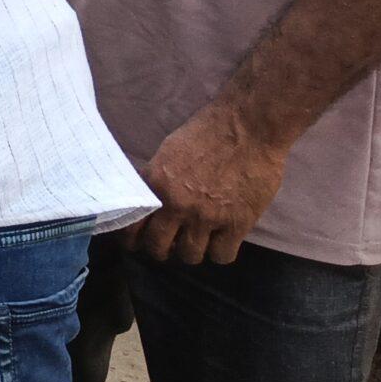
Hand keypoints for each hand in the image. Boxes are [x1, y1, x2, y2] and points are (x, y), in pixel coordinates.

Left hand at [128, 100, 292, 265]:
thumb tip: (147, 203)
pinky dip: (220, 251)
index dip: (132, 240)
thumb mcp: (168, 151)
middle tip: (168, 244)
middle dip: (160, 249)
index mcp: (155, 183)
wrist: (249, 125)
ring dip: (191, 251)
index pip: (131, 227)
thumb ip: (156, 180)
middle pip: (158, 247)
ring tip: (197, 240)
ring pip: (190, 256)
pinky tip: (221, 240)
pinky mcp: (237, 223)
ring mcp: (207, 216)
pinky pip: (222, 256)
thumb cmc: (208, 131)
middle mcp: (176, 204)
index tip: (136, 242)